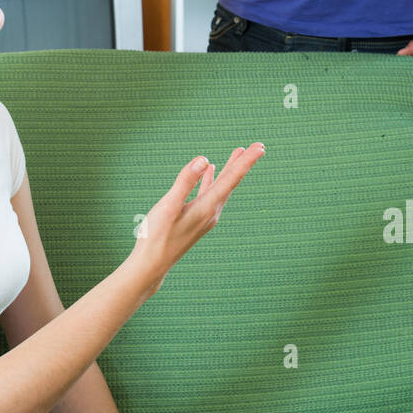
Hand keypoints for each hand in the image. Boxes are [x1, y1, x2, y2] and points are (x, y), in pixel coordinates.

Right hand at [132, 145, 265, 294]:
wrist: (152, 265)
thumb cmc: (156, 236)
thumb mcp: (168, 206)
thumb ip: (185, 182)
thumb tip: (204, 159)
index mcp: (207, 208)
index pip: (231, 180)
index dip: (246, 162)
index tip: (261, 148)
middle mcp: (211, 212)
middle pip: (231, 182)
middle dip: (244, 162)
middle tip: (259, 146)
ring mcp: (205, 217)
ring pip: (222, 187)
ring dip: (230, 169)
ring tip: (239, 153)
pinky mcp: (197, 219)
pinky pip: (210, 194)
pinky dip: (213, 180)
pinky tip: (210, 172)